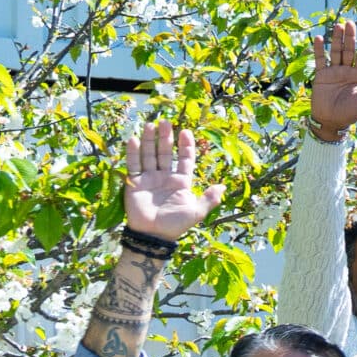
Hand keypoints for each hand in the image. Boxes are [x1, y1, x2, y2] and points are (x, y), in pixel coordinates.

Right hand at [121, 120, 222, 239]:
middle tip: (165, 121)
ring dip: (150, 140)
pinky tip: (134, 139)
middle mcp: (165, 177)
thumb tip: (223, 187)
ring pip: (149, 155)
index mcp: (181, 181)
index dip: (185, 146)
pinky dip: (133, 153)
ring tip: (150, 125)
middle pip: (165, 153)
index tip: (186, 132)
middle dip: (165, 137)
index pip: (184, 159)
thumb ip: (209, 199)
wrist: (153, 235)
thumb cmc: (176, 224)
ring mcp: (149, 178)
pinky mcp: (135, 183)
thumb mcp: (196, 212)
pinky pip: (134, 165)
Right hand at [307, 21, 356, 140]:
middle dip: (349, 37)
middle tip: (350, 23)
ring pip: (335, 52)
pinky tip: (319, 38)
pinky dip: (319, 49)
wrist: (330, 121)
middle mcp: (347, 71)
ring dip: (336, 39)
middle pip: (349, 50)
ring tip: (338, 26)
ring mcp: (334, 72)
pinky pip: (320, 60)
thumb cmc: (349, 114)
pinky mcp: (321, 75)